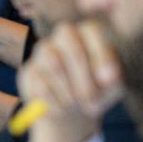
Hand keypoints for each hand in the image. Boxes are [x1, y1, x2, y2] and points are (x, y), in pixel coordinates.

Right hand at [18, 20, 123, 141]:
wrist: (72, 111)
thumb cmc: (97, 93)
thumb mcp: (112, 88)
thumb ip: (114, 80)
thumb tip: (108, 77)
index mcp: (86, 35)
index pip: (91, 30)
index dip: (101, 53)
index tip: (109, 80)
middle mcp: (62, 38)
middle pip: (70, 46)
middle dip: (83, 77)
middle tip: (91, 100)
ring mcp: (42, 52)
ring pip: (54, 64)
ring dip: (69, 91)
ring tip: (77, 105)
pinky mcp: (28, 71)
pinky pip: (40, 84)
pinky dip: (55, 101)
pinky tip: (62, 108)